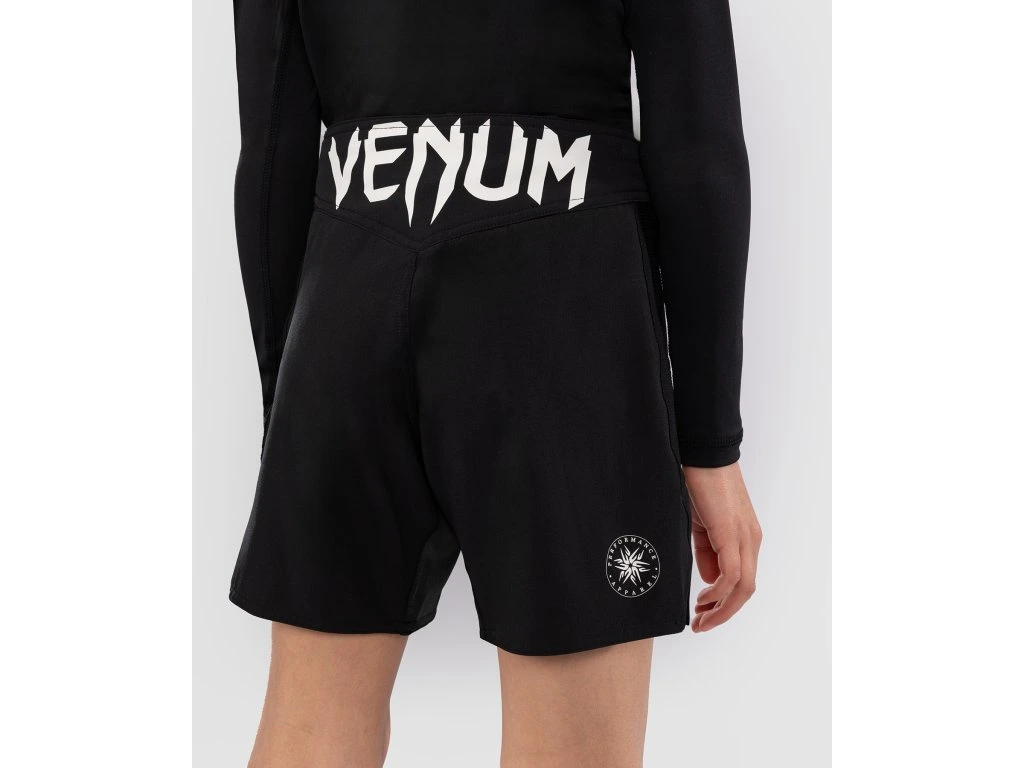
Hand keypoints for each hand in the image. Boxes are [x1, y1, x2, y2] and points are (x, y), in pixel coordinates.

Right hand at [682, 463, 761, 632]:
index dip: (723, 603)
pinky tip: (702, 598)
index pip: (741, 581)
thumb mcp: (701, 525)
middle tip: (701, 625)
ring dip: (721, 609)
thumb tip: (708, 579)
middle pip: (746, 590)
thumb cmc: (699, 483)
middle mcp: (750, 540)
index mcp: (744, 538)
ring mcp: (744, 537)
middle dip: (723, 613)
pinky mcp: (732, 533)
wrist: (702, 453)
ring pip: (743, 587)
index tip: (701, 614)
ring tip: (701, 619)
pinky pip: (732, 574)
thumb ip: (707, 552)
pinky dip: (718, 592)